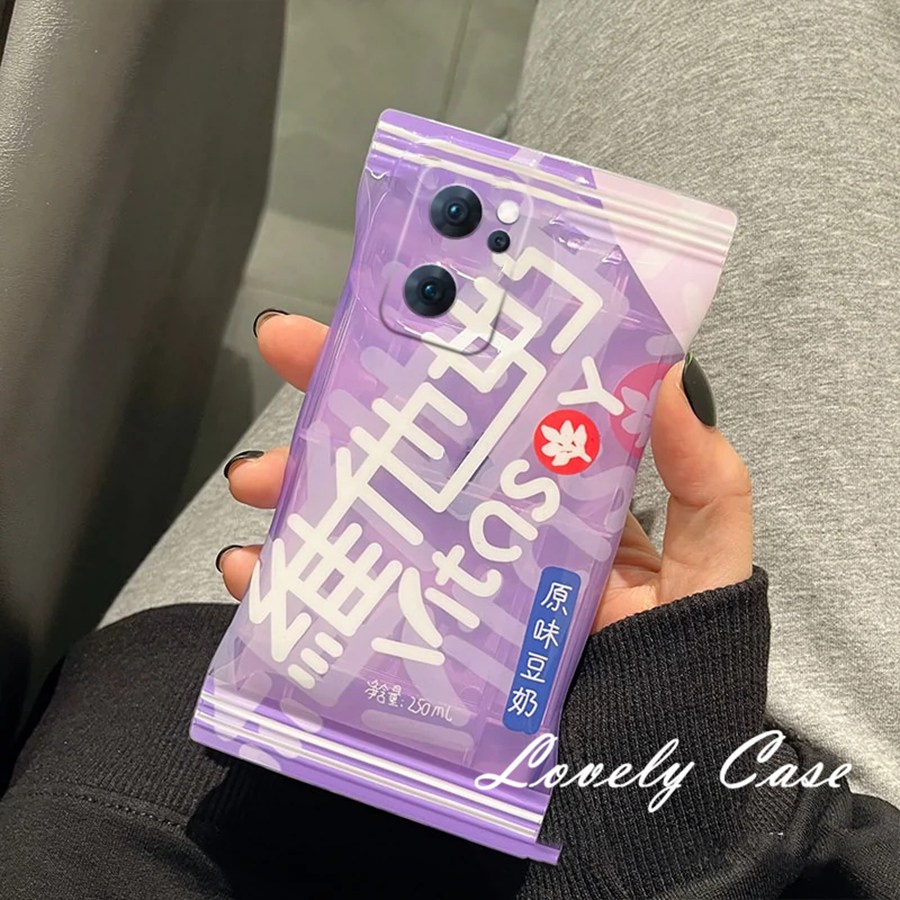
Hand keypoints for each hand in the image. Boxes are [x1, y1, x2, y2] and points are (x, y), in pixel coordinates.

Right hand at [218, 314, 752, 632]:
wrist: (643, 774)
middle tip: (286, 354)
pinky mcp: (413, 642)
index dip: (434, 359)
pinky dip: (286, 586)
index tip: (382, 312)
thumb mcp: (706, 561)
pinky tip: (253, 571)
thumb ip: (702, 478)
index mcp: (545, 495)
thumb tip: (668, 375)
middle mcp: (486, 529)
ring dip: (298, 489)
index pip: (483, 409)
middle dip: (340, 401)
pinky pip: (339, 602)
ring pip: (357, 519)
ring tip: (257, 478)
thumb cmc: (683, 662)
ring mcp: (444, 584)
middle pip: (403, 454)